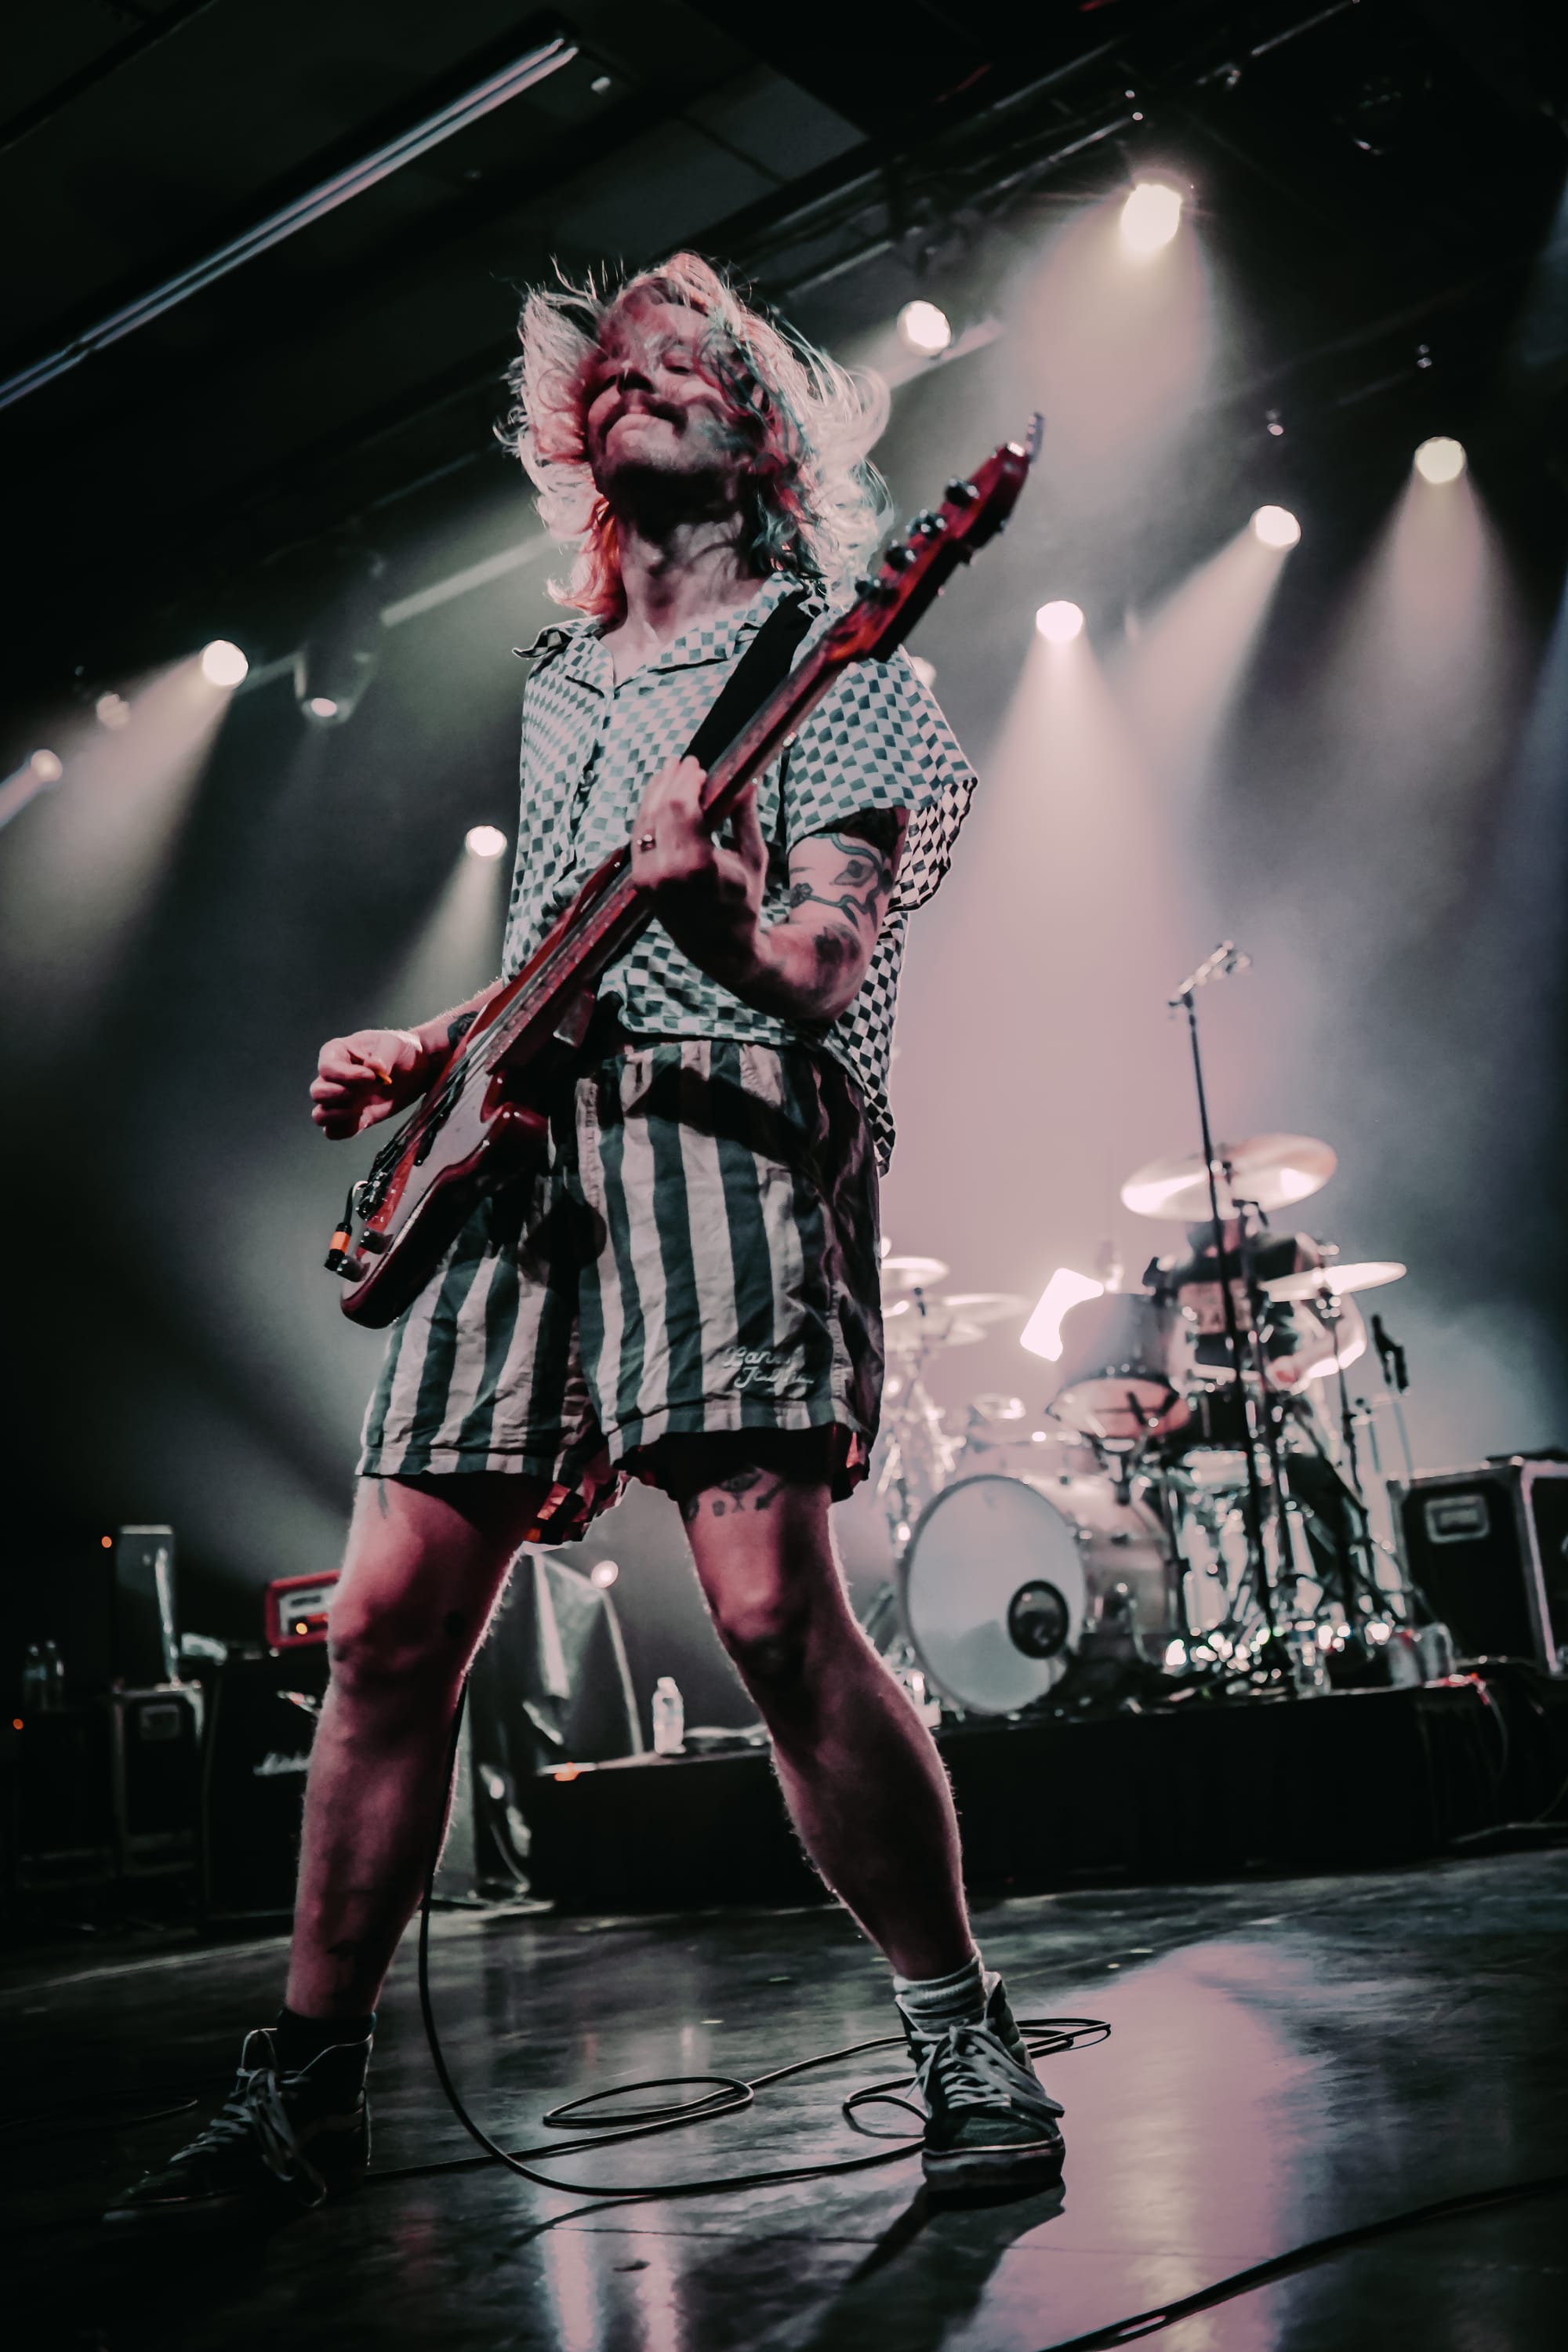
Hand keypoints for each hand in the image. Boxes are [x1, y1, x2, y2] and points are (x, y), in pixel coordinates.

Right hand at [310, 1027, 427, 1139]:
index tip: (371, 1076)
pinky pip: (335, 1131)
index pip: (327, 1068)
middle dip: (339, 1096)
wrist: (415, 1069)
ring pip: (320, 1115)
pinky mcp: (352, 1117)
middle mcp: (332, 1077)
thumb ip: (383, 1055)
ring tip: (361, 1107)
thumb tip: (373, 1067)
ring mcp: (340, 1099)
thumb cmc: (399, 1049)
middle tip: (365, 1091)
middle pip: (317, 1093)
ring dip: (339, 1115)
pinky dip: (346, 1130)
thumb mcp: (394, 1044)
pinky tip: (365, 1119)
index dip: (346, 1076)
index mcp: (336, 1052)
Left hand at [628, 756, 765, 987]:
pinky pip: (639, 838)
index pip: (681, 810)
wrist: (720, 947)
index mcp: (697, 868)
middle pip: (659, 811)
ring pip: (643, 822)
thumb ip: (745, 816)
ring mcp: (648, 880)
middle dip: (671, 782)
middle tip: (684, 762)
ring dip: (655, 793)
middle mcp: (666, 875)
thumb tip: (746, 777)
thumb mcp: (752, 858)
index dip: (686, 782)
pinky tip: (658, 798)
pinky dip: (647, 814)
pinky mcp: (639, 882)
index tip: (697, 765)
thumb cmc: (743, 901)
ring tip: (669, 772)